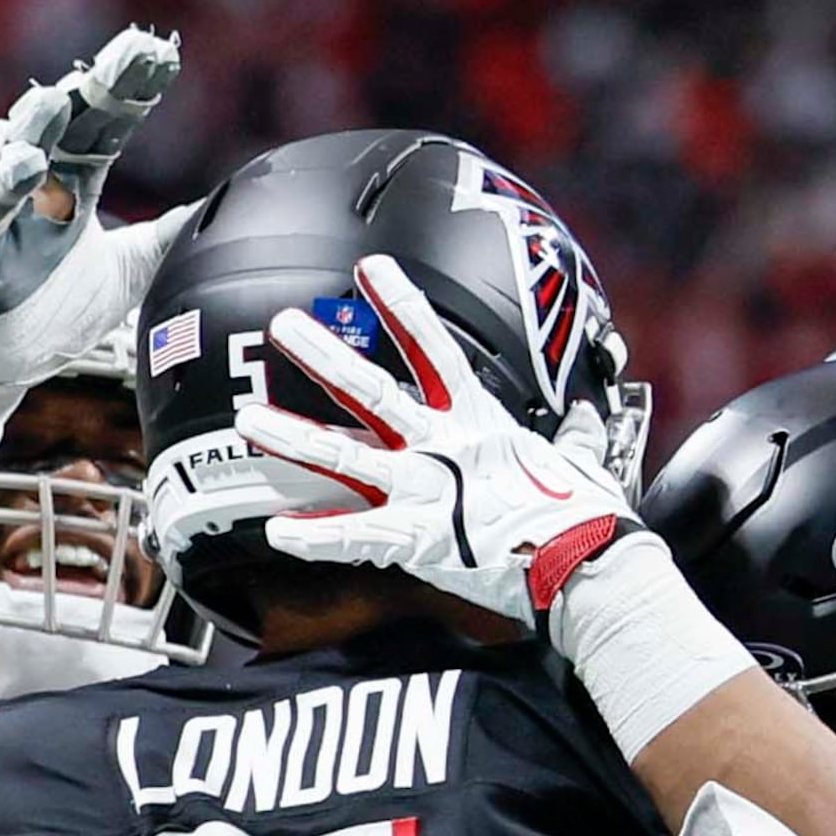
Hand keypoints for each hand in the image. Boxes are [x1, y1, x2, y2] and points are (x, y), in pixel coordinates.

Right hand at [0, 23, 187, 521]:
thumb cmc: (49, 311)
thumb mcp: (125, 274)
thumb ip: (164, 238)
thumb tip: (213, 210)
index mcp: (72, 183)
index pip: (107, 124)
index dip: (133, 89)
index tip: (164, 52)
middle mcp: (35, 187)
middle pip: (67, 124)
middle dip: (99, 85)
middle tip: (134, 48)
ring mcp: (2, 216)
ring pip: (15, 156)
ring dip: (38, 126)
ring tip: (59, 97)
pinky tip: (24, 166)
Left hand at [237, 253, 637, 626]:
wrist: (587, 566)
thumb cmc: (587, 519)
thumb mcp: (581, 466)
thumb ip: (572, 441)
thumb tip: (584, 424)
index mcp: (480, 424)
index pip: (434, 350)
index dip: (400, 307)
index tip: (369, 269)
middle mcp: (443, 448)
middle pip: (372, 392)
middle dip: (325, 357)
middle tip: (284, 326)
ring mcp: (425, 491)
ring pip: (345, 457)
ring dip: (293, 436)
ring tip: (248, 418)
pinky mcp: (418, 540)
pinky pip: (354, 536)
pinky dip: (315, 535)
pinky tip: (276, 531)